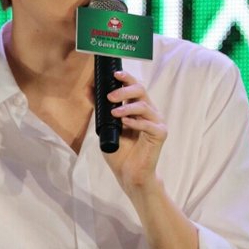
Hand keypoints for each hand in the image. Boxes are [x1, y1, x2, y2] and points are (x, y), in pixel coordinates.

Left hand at [103, 70, 166, 191]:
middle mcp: (149, 112)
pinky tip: (125, 123)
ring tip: (114, 113)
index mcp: (137, 108)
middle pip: (141, 90)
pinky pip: (149, 124)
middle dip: (125, 90)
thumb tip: (88, 89)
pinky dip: (136, 122)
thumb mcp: (105, 127)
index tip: (114, 74)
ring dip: (127, 107)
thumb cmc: (120, 152)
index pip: (134, 86)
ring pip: (144, 106)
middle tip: (111, 96)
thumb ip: (100, 108)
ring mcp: (156, 122)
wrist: (129, 174)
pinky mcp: (160, 134)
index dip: (126, 78)